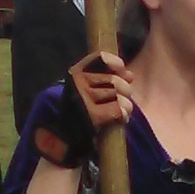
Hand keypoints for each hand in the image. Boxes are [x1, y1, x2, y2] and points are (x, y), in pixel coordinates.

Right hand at [30, 52, 132, 168]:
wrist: (64, 135)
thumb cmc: (80, 109)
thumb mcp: (87, 87)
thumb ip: (107, 77)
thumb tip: (130, 75)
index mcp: (76, 73)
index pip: (100, 58)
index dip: (115, 62)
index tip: (122, 70)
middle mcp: (79, 83)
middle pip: (114, 79)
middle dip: (125, 89)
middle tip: (124, 98)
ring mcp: (85, 99)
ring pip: (118, 95)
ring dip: (126, 104)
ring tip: (123, 110)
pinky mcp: (92, 116)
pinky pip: (118, 109)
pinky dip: (123, 114)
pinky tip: (122, 118)